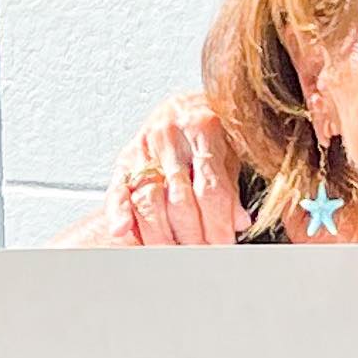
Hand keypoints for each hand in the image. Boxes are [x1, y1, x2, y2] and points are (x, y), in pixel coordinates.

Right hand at [61, 94, 245, 247]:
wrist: (188, 101)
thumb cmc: (215, 127)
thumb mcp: (233, 149)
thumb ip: (233, 185)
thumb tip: (239, 222)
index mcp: (203, 127)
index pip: (210, 189)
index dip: (217, 224)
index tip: (223, 246)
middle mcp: (170, 134)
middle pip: (179, 199)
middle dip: (191, 236)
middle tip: (201, 255)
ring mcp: (144, 145)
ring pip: (149, 198)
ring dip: (160, 234)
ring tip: (173, 253)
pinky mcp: (125, 157)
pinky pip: (118, 187)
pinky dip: (118, 211)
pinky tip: (122, 231)